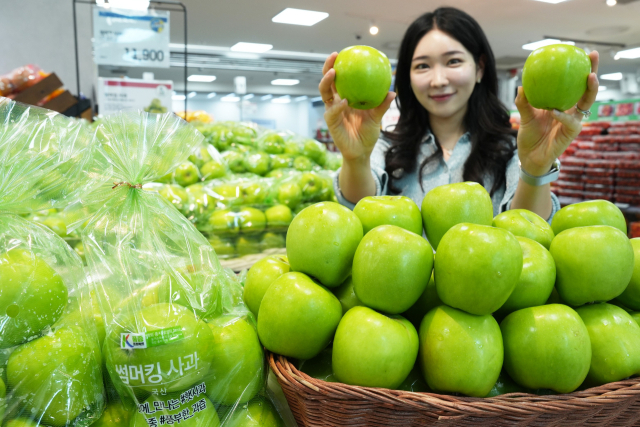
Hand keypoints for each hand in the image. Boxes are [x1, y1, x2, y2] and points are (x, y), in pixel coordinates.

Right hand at [319, 52, 395, 162]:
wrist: (361, 152)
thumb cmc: (367, 133)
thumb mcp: (377, 117)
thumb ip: (382, 105)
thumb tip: (393, 92)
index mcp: (345, 97)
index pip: (339, 79)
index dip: (339, 66)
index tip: (343, 53)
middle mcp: (335, 102)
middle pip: (327, 81)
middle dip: (328, 67)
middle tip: (334, 57)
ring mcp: (331, 111)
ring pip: (324, 93)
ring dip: (327, 82)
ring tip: (333, 73)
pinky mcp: (330, 122)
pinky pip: (332, 112)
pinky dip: (338, 106)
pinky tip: (345, 101)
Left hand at [515, 50, 599, 175]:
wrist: (529, 157)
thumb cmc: (529, 136)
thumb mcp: (525, 117)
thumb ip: (523, 102)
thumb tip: (521, 85)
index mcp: (561, 104)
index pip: (573, 84)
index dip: (579, 69)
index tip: (582, 53)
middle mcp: (570, 111)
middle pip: (586, 89)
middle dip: (592, 72)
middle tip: (592, 57)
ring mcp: (572, 122)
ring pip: (586, 104)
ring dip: (589, 90)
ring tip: (589, 77)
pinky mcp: (570, 135)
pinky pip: (571, 123)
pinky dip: (563, 116)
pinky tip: (556, 111)